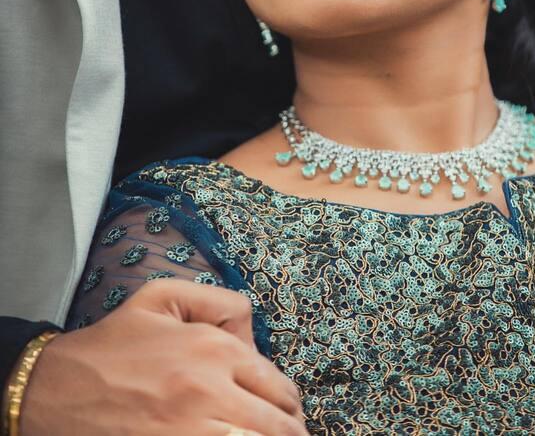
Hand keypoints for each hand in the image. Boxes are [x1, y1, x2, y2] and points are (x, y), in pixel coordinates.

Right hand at [19, 280, 308, 435]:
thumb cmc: (115, 342)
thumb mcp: (165, 296)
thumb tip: (253, 336)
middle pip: (275, 425)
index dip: (289, 404)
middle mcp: (209, 391)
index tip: (290, 411)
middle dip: (289, 431)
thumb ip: (220, 302)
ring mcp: (190, 431)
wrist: (57, 387)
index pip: (277, 387)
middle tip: (293, 433)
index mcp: (213, 349)